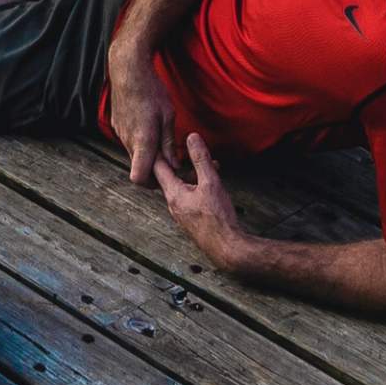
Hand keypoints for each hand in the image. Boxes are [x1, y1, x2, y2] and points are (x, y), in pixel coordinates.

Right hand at [105, 48, 173, 183]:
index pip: (139, 178)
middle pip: (138, 168)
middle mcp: (128, 141)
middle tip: (170, 160)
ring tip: (161, 141)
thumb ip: (169, 144)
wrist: (128, 70)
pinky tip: (149, 128)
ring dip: (146, 155)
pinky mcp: (116, 126)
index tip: (167, 176)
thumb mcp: (168, 117)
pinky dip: (139, 143)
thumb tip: (174, 165)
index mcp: (142, 141)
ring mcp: (120, 133)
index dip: (152, 183)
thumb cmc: (152, 91)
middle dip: (154, 170)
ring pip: (134, 155)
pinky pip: (128, 142)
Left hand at [151, 131, 245, 262]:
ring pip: (182, 187)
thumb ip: (201, 159)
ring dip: (193, 174)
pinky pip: (190, 197)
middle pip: (170, 177)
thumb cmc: (218, 218)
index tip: (159, 135)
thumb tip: (192, 137)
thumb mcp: (211, 182)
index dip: (159, 150)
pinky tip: (213, 185)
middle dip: (180, 161)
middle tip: (185, 147)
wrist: (227, 249)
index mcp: (173, 194)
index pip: (158, 167)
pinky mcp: (192, 221)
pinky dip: (198, 186)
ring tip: (211, 166)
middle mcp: (173, 205)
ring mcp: (182, 214)